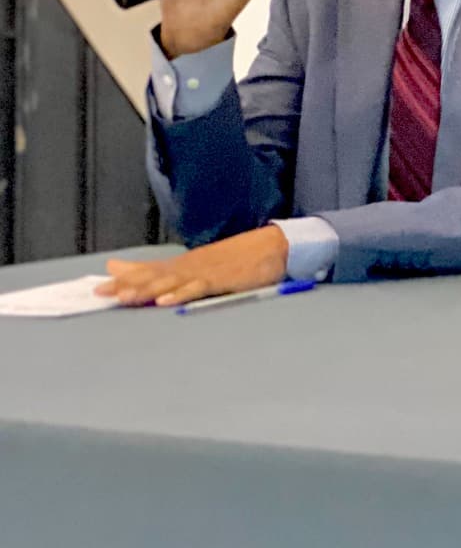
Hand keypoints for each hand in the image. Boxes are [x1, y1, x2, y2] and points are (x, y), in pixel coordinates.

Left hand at [97, 226, 289, 306]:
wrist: (274, 247)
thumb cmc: (239, 259)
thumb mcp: (203, 265)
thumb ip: (172, 270)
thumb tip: (148, 271)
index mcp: (185, 265)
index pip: (149, 271)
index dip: (124, 279)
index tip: (99, 288)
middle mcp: (190, 267)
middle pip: (153, 277)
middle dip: (127, 285)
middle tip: (102, 292)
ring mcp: (205, 272)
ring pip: (170, 283)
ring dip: (146, 290)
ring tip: (124, 297)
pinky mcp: (221, 280)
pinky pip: (196, 289)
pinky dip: (179, 294)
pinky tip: (164, 301)